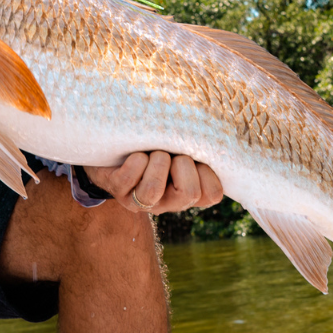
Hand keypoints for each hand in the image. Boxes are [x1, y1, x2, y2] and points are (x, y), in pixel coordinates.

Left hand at [86, 152, 223, 214]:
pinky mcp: (118, 190)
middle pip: (188, 193)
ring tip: (153, 153)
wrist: (118, 146)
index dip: (207, 173)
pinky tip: (134, 154)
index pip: (213, 194)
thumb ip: (200, 144)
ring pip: (153, 190)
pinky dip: (135, 159)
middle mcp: (166, 202)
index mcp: (187, 193)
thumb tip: (214, 129)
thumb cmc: (158, 142)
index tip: (195, 157)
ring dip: (157, 161)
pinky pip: (129, 177)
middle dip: (182, 164)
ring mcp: (140, 200)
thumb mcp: (183, 144)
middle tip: (172, 154)